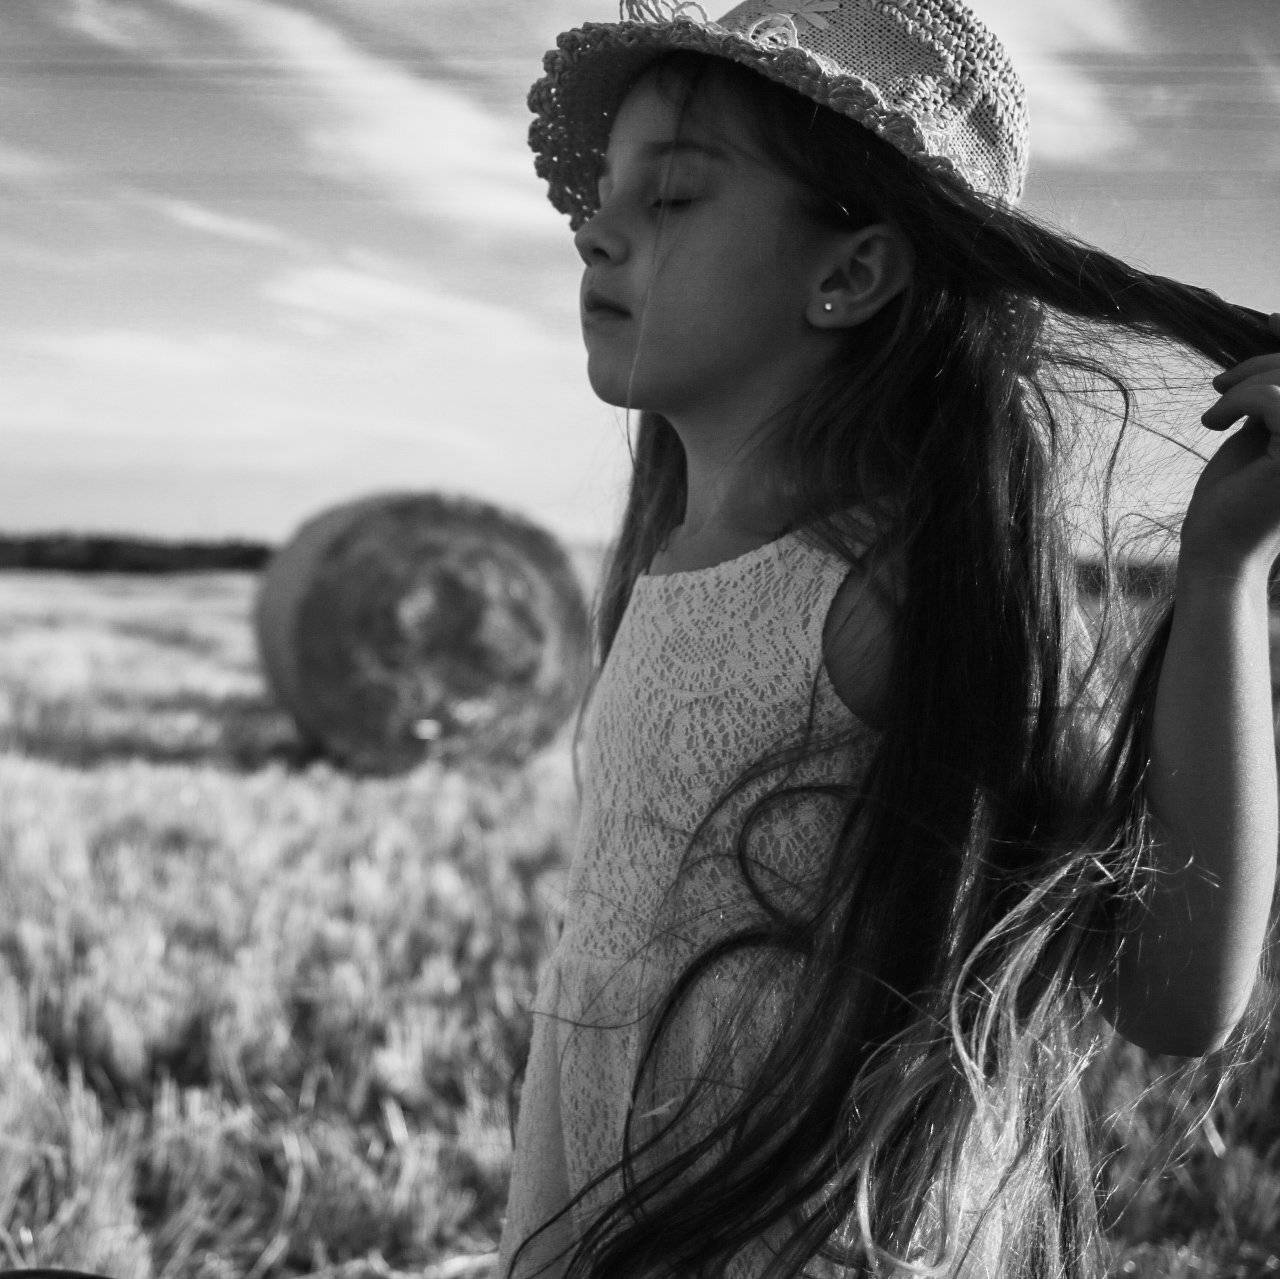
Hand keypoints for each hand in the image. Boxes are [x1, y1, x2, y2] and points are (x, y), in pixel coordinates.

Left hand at [1180, 313, 1279, 579]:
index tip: (1274, 316)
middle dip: (1265, 364)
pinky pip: (1276, 398)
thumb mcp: (1265, 432)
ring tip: (1216, 410)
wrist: (1216, 552)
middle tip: (1219, 386)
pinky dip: (1240, 400)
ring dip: (1249, 385)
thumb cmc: (1236, 498)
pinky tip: (1213, 424)